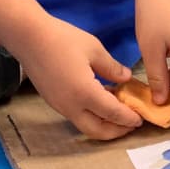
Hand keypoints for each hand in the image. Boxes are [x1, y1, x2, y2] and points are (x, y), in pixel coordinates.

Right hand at [15, 15, 143, 140]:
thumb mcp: (94, 49)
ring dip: (104, 123)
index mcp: (85, 94)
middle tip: (131, 124)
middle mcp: (72, 107)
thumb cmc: (62, 39)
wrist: (28, 37)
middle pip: (98, 131)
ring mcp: (60, 106)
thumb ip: (112, 67)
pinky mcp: (53, 101)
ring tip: (118, 112)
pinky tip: (99, 100)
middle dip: (117, 131)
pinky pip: (76, 116)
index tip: (141, 119)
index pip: (113, 113)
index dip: (128, 118)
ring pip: (86, 125)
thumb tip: (126, 78)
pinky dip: (91, 115)